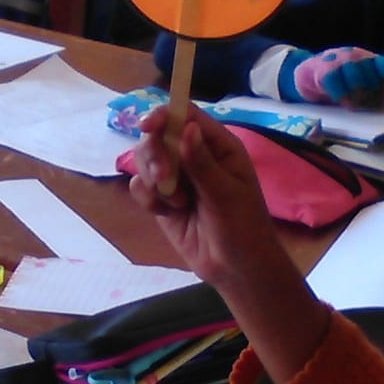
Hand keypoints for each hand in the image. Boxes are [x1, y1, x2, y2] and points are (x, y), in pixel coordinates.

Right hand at [127, 107, 332, 383]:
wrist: (235, 268)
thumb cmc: (243, 227)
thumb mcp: (226, 194)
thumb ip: (202, 163)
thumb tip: (187, 128)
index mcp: (217, 146)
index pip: (186, 116)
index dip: (164, 115)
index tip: (148, 127)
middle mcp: (194, 155)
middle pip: (158, 135)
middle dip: (154, 154)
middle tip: (163, 178)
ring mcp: (177, 177)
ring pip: (145, 160)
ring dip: (152, 179)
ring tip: (175, 203)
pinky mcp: (162, 199)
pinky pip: (141, 187)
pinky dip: (148, 198)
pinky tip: (167, 212)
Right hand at [289, 46, 383, 108]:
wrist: (307, 74)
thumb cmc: (339, 82)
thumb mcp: (361, 83)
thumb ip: (377, 89)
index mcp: (369, 58)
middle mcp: (356, 55)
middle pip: (372, 76)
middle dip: (371, 95)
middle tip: (365, 104)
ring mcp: (339, 58)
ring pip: (356, 78)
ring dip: (357, 96)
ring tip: (354, 104)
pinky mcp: (323, 68)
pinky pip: (336, 83)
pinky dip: (342, 96)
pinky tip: (343, 101)